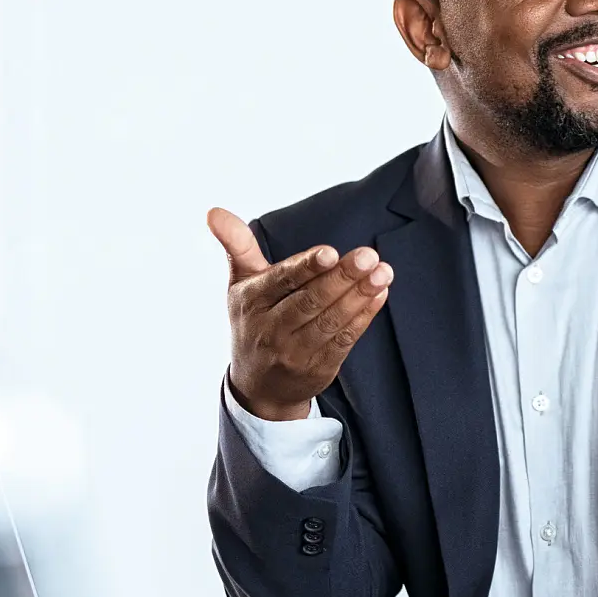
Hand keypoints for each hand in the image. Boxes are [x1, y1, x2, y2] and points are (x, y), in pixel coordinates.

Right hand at [209, 207, 391, 420]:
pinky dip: (364, 316)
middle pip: (311, 300)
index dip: (306, 267)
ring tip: (383, 272)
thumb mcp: (241, 283)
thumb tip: (214, 211)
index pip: (282, 281)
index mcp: (252, 301)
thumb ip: (238, 245)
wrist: (258, 386)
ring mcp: (295, 351)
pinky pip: (345, 339)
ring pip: (331, 320)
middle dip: (342, 277)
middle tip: (368, 256)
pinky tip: (379, 294)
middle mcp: (271, 328)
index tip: (330, 252)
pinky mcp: (319, 366)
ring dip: (360, 295)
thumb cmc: (254, 320)